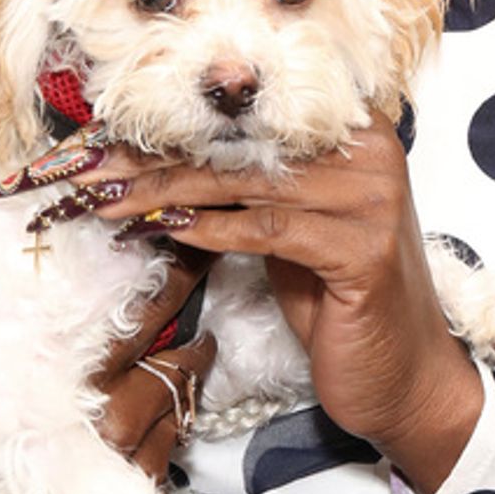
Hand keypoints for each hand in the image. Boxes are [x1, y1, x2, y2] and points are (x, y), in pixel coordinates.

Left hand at [0, 122, 484, 493]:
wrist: (402, 375)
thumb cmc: (340, 301)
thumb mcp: (291, 230)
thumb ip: (248, 187)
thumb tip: (156, 158)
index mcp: (355, 133)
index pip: (250, 118)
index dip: (174, 126)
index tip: (106, 137)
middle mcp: (371, 153)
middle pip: (244, 146)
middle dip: (158, 158)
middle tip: (92, 168)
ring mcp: (373, 200)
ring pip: (248, 185)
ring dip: (168, 194)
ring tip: (109, 201)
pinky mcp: (365, 251)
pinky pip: (270, 230)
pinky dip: (211, 231)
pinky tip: (165, 233)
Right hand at [0, 255, 215, 493]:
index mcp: (52, 404)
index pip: (126, 335)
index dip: (161, 294)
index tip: (180, 253)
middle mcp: (96, 437)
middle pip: (164, 368)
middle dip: (188, 324)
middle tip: (207, 278)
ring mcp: (118, 477)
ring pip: (175, 412)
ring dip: (190, 374)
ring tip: (200, 341)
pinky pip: (168, 455)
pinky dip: (177, 421)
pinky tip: (177, 399)